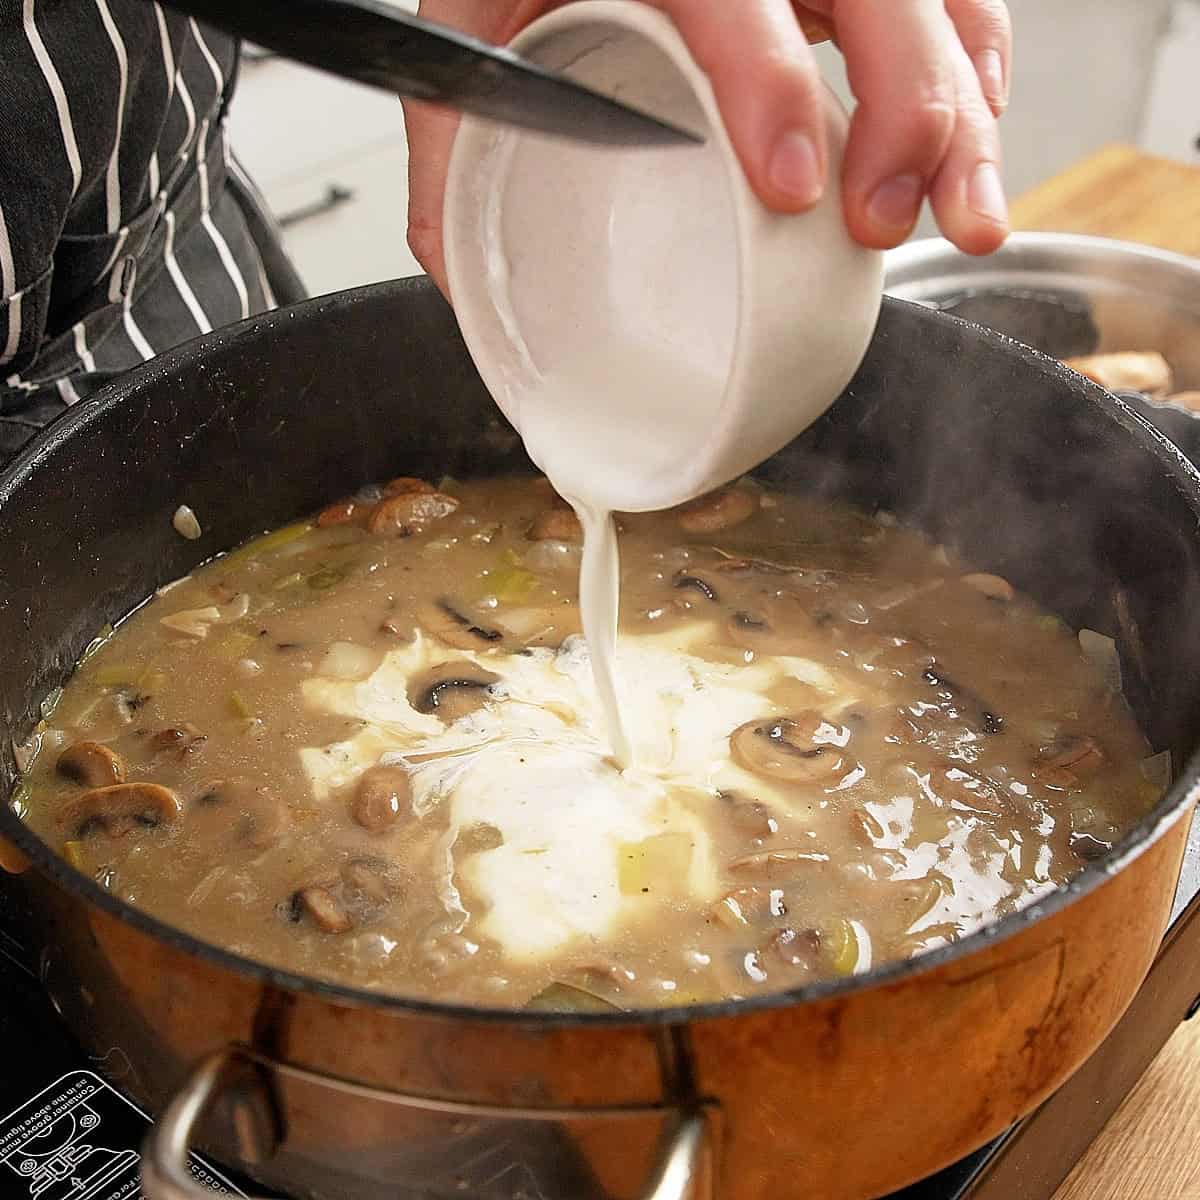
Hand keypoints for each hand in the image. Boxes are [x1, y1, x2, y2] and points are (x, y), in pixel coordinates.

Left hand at [404, 1, 1010, 294]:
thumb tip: (460, 273)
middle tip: (877, 221)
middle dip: (902, 109)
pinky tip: (973, 138)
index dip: (771, 81)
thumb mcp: (468, 39)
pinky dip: (976, 68)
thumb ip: (455, 142)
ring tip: (963, 216)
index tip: (790, 186)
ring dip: (962, 113)